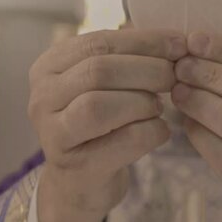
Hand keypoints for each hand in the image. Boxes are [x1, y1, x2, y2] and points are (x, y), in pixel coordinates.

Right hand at [28, 29, 185, 221]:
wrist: (81, 181)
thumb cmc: (101, 122)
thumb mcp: (105, 82)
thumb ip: (129, 56)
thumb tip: (176, 40)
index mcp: (49, 65)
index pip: (99, 42)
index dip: (145, 41)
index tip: (179, 43)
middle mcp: (42, 97)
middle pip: (99, 70)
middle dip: (148, 70)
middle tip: (174, 76)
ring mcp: (53, 134)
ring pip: (101, 105)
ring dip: (144, 102)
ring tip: (159, 106)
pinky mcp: (76, 167)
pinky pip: (124, 140)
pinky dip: (152, 131)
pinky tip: (160, 130)